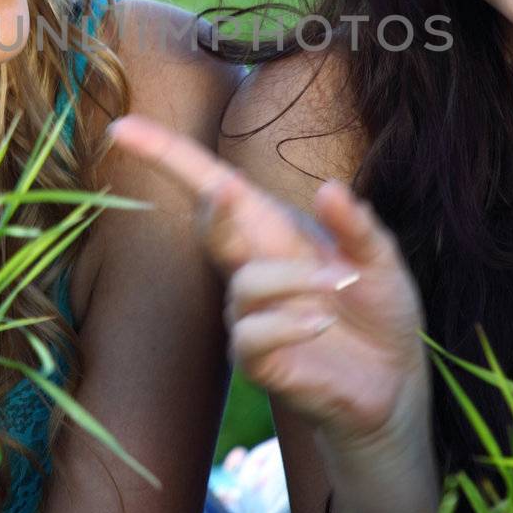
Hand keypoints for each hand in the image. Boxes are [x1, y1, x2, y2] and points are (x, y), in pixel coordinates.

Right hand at [105, 113, 427, 454]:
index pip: (213, 185)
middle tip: (229, 192)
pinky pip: (253, 333)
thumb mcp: (381, 260)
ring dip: (296, 279)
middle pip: (209, 223)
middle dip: (214, 206)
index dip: (167, 156)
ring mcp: (249, 313)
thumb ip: (357, 226)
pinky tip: (320, 323)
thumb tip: (328, 188)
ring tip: (341, 287)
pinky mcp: (256, 360)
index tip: (121, 129)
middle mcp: (252, 266)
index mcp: (274, 230)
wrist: (391, 384)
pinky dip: (289, 322)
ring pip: (247, 282)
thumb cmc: (377, 310)